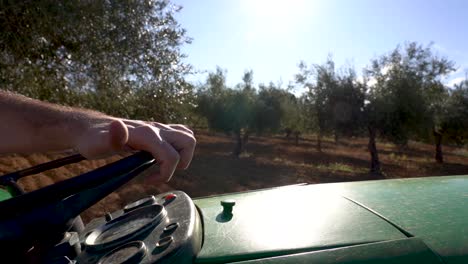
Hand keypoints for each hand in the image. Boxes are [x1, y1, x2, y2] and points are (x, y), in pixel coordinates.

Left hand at [75, 119, 195, 182]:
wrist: (91, 129)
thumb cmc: (94, 139)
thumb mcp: (99, 143)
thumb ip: (112, 137)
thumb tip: (117, 125)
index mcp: (147, 134)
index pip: (172, 156)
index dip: (165, 174)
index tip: (147, 181)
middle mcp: (157, 128)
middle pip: (188, 142)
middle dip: (181, 162)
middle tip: (161, 171)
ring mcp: (159, 127)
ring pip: (187, 137)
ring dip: (183, 154)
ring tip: (164, 164)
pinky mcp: (159, 130)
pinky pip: (180, 134)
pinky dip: (178, 148)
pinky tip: (162, 157)